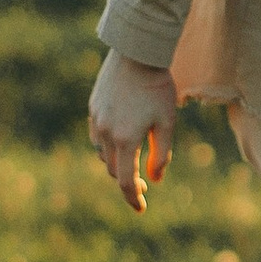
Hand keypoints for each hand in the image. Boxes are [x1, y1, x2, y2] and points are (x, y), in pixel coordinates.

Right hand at [89, 52, 178, 207]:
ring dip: (116, 162)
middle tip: (143, 182)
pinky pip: (97, 136)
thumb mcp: (167, 122)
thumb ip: (161, 154)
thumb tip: (154, 180)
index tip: (141, 208)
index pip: (125, 181)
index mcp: (125, 140)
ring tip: (132, 159)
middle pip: (113, 169)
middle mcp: (106, 133)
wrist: (137, 53)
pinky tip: (120, 139)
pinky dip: (107, 145)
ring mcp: (96, 120)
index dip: (133, 198)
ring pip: (102, 154)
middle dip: (127, 179)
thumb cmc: (158, 88)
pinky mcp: (93, 107)